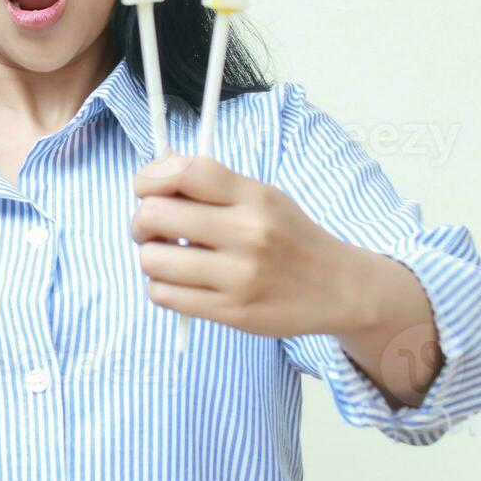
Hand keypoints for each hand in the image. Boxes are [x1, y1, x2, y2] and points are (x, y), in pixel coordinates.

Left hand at [130, 154, 366, 340]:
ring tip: (169, 259)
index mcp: (253, 196)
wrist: (339, 288)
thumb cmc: (289, 237)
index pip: (184, 171)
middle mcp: (247, 233)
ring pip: (152, 260)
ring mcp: (239, 276)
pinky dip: (160, 287)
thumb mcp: (262, 197)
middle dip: (140, 221)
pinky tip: (179, 282)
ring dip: (150, 258)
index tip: (148, 190)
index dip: (150, 178)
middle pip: (155, 215)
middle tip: (152, 230)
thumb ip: (212, 184)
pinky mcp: (232, 312)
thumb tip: (156, 168)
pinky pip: (164, 296)